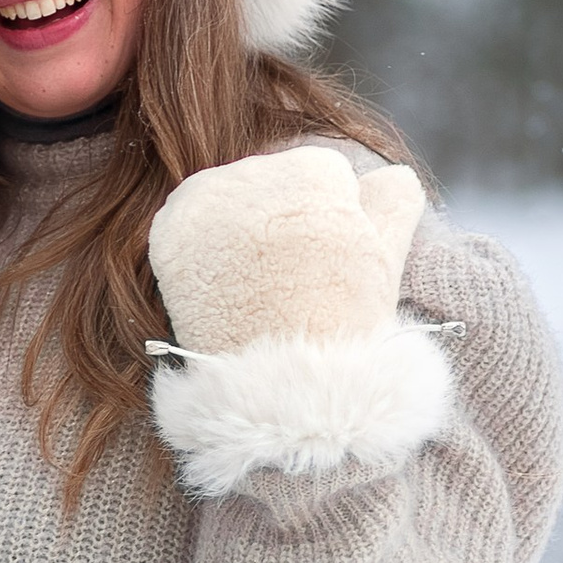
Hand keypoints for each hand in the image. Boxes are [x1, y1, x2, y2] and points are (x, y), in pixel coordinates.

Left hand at [148, 145, 424, 355]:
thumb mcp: (384, 260)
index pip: (322, 174)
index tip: (326, 263)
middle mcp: (256, 175)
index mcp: (315, 173)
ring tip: (256, 286)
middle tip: (291, 279)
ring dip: (239, 229)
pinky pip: (183, 223)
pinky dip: (197, 250)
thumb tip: (391, 172)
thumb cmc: (342, 328)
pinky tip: (220, 284)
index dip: (331, 222)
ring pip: (227, 198)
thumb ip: (393, 202)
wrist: (283, 390)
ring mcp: (207, 203)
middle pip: (272, 182)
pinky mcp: (169, 233)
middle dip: (282, 220)